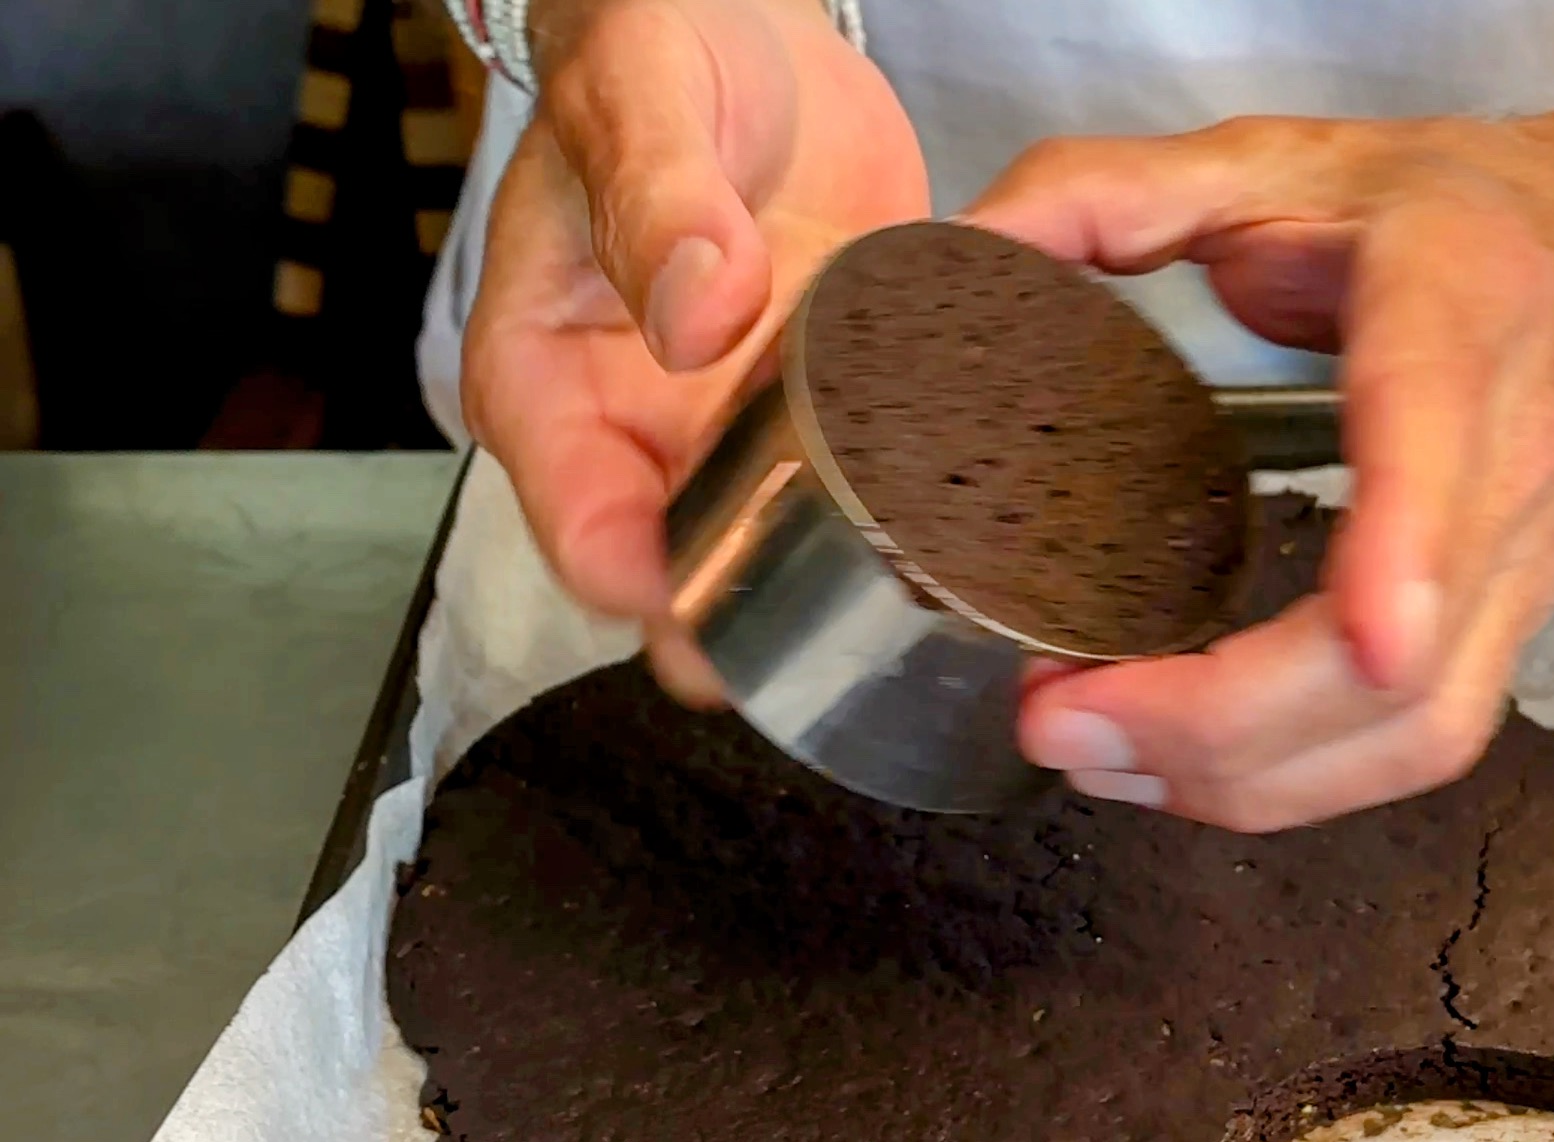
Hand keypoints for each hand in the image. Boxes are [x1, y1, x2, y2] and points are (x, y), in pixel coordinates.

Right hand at [463, 0, 927, 700]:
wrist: (737, 27)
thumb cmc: (650, 50)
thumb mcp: (640, 98)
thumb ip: (656, 199)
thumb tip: (693, 315)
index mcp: (549, 382)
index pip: (586, 531)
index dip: (657, 591)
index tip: (733, 608)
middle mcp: (637, 430)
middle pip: (689, 574)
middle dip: (764, 618)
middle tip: (853, 630)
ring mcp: (732, 429)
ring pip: (783, 548)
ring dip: (843, 578)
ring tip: (925, 593)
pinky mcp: (819, 409)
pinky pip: (859, 483)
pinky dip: (902, 508)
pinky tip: (965, 519)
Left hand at [969, 116, 1553, 830]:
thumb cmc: (1458, 212)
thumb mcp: (1285, 156)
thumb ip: (1115, 191)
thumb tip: (968, 261)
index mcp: (1463, 310)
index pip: (1446, 436)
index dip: (1411, 549)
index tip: (1370, 637)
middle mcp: (1510, 463)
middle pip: (1408, 656)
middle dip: (1225, 721)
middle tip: (1057, 717)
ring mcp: (1519, 572)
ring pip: (1417, 734)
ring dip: (1244, 783)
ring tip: (1090, 758)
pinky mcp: (1502, 636)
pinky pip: (1409, 751)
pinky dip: (1286, 788)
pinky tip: (1170, 772)